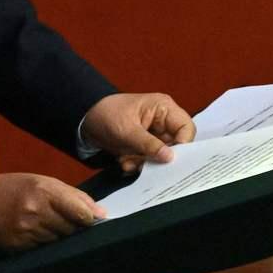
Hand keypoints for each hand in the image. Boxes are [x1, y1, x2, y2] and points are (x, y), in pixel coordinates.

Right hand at [0, 172, 105, 250]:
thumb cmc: (17, 187)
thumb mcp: (44, 181)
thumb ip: (73, 195)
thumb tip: (101, 213)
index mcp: (45, 191)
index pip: (79, 212)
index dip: (89, 218)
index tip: (93, 219)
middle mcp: (36, 211)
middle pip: (71, 228)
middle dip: (73, 225)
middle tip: (63, 217)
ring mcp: (27, 230)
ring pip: (58, 239)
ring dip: (58, 233)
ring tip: (45, 222)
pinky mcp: (19, 246)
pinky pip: (43, 247)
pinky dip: (44, 240)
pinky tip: (34, 230)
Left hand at [81, 92, 195, 173]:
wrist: (85, 119)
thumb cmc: (107, 115)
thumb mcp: (127, 131)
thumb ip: (149, 145)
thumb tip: (170, 157)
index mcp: (164, 109)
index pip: (186, 128)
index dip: (183, 145)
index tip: (170, 159)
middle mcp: (163, 121)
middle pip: (176, 145)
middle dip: (159, 158)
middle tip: (144, 163)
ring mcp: (154, 134)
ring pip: (162, 156)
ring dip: (145, 163)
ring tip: (128, 161)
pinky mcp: (145, 145)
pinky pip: (149, 160)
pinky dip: (138, 164)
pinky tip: (124, 161)